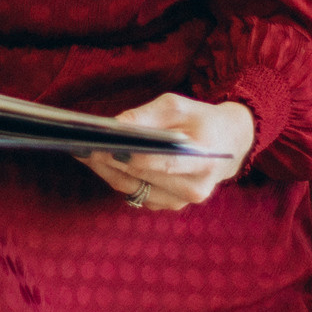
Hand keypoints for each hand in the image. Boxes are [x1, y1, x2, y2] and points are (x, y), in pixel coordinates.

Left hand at [77, 94, 254, 210]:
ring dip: (107, 171)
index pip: (166, 164)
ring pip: (134, 189)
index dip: (135, 158)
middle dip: (111, 161)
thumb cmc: (200, 120)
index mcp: (204, 160)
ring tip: (83, 152)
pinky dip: (115, 177)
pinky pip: (135, 193)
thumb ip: (147, 115)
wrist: (227, 144)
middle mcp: (195, 188)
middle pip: (144, 178)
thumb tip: (115, 125)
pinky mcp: (168, 205)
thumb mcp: (178, 106)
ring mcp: (181, 201)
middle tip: (84, 145)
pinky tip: (99, 162)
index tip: (107, 147)